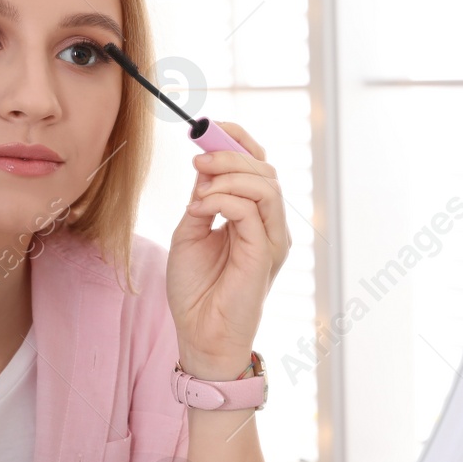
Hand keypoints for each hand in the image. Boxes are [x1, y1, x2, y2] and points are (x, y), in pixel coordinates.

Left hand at [167, 122, 291, 377]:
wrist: (200, 334)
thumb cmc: (196, 290)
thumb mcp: (191, 231)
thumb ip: (204, 200)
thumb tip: (206, 167)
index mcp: (254, 216)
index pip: (258, 165)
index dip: (237, 139)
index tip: (207, 127)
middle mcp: (269, 224)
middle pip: (264, 168)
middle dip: (229, 153)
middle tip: (196, 157)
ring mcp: (271, 238)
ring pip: (265, 183)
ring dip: (228, 174)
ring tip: (199, 185)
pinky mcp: (265, 252)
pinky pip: (251, 209)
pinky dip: (223, 198)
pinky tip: (202, 207)